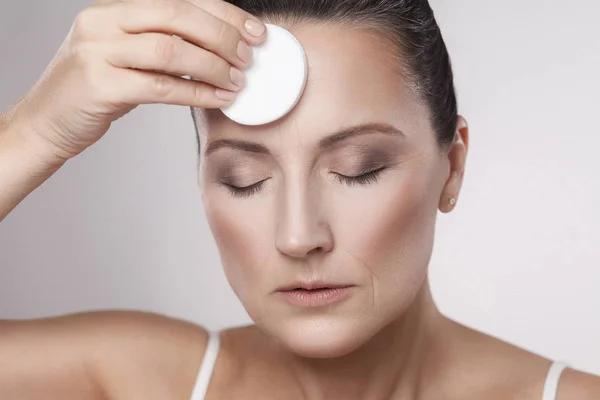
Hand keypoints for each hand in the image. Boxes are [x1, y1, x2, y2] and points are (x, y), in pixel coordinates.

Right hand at [10, 0, 265, 160]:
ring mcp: (97, 52)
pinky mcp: (99, 85)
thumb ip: (164, 44)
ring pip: (170, 49)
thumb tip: (223, 49)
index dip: (223, 13)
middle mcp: (103, 22)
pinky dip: (196, 92)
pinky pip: (160, 86)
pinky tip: (218, 99)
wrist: (47, 121)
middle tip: (247, 58)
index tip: (253, 31)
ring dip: (213, 66)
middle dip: (222, 36)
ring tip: (236, 81)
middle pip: (177, 15)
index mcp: (113, 9)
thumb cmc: (95, 89)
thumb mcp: (125, 55)